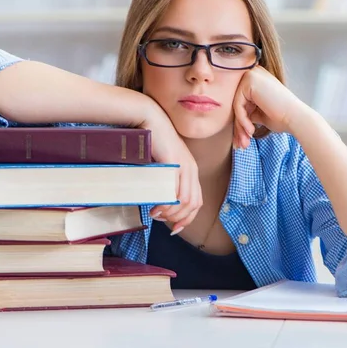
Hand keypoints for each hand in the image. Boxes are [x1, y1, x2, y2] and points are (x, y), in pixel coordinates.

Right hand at [140, 101, 202, 231]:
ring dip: (171, 212)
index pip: (197, 201)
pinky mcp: (174, 163)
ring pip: (186, 200)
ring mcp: (184, 165)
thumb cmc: (151, 141)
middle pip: (193, 204)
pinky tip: (157, 206)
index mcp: (191, 170)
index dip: (188, 218)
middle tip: (161, 219)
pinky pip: (175, 189)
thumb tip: (158, 201)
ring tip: (156, 213)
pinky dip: (167, 203)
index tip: (175, 228)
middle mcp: (191, 169)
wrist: (149, 119)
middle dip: (178, 218)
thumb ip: (164, 180)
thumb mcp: (161, 164)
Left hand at [232, 65, 303, 148]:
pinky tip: (251, 131)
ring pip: (236, 105)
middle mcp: (253, 73)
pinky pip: (238, 105)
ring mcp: (251, 75)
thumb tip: (232, 118)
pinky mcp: (249, 81)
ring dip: (240, 126)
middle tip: (241, 144)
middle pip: (237, 103)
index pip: (241, 101)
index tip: (242, 139)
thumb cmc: (281, 117)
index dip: (241, 121)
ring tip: (245, 142)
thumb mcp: (258, 112)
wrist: (296, 118)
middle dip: (239, 126)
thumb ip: (246, 110)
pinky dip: (243, 120)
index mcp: (256, 79)